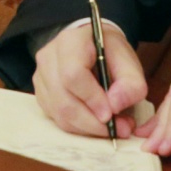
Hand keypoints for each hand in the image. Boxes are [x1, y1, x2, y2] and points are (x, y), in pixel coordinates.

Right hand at [32, 23, 146, 139]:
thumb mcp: (129, 63)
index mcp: (70, 41)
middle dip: (92, 121)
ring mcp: (41, 76)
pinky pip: (56, 118)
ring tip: (112, 127)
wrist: (92, 47)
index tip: (111, 114)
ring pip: (59, 113)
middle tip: (120, 129)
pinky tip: (96, 122)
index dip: (91, 98)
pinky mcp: (40, 93)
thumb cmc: (111, 53)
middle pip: (63, 99)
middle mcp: (48, 57)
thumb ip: (130, 84)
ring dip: (87, 128)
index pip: (73, 74)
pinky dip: (78, 127)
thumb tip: (115, 107)